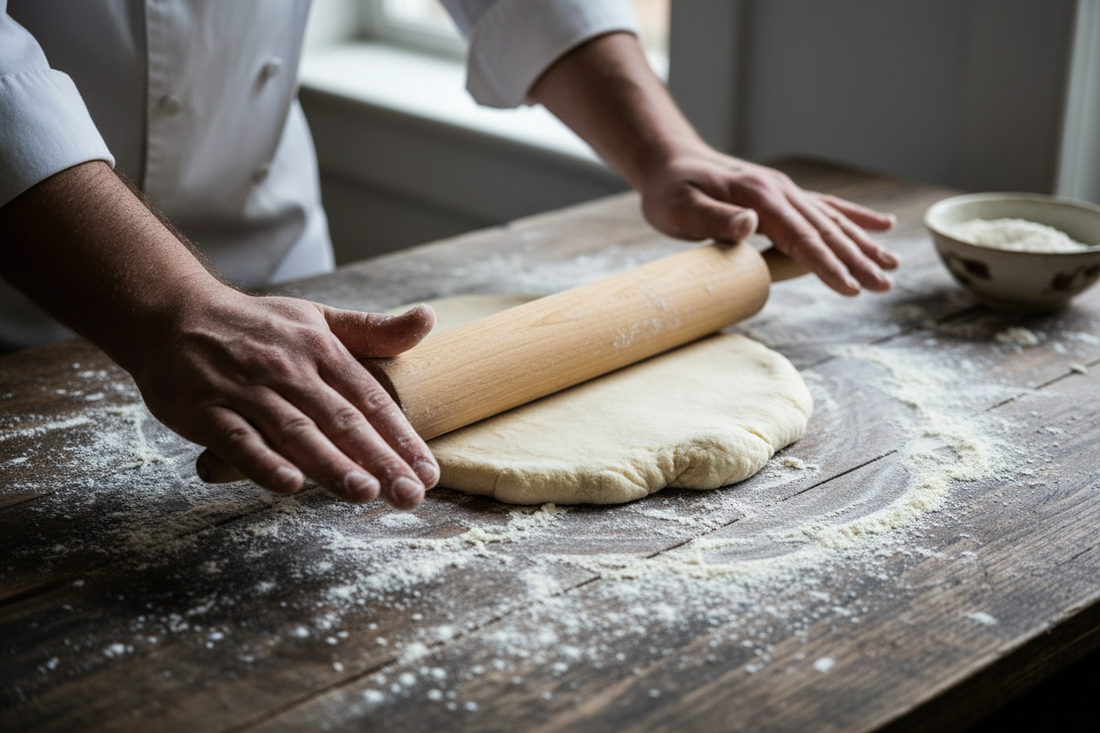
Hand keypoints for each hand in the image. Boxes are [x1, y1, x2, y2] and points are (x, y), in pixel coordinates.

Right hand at [130, 286, 439, 508]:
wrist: (171, 312)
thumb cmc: (254, 325)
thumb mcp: (318, 318)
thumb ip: (373, 329)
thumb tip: (428, 319)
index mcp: (321, 350)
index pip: (370, 399)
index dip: (401, 437)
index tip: (427, 471)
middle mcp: (288, 370)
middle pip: (341, 420)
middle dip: (378, 460)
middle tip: (409, 494)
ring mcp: (246, 391)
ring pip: (296, 432)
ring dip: (331, 464)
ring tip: (365, 493)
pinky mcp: (206, 411)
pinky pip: (239, 441)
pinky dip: (264, 463)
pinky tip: (290, 485)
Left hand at [636, 148, 898, 294]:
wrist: (668, 160)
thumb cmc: (668, 190)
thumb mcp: (678, 207)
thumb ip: (713, 217)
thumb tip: (751, 224)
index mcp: (758, 196)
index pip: (800, 236)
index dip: (826, 264)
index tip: (849, 288)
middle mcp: (779, 190)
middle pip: (825, 229)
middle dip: (857, 260)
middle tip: (884, 287)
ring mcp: (784, 190)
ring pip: (832, 220)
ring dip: (863, 244)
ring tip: (893, 266)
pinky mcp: (783, 194)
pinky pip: (826, 207)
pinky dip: (856, 218)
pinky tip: (883, 226)